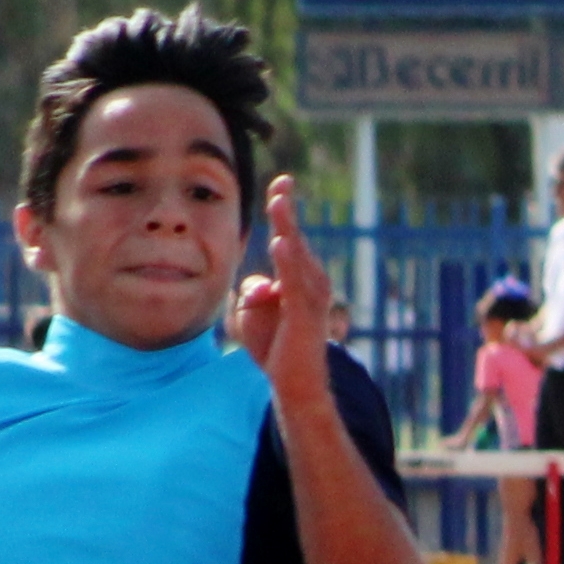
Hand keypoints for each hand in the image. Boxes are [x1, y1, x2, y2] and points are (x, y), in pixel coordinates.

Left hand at [240, 177, 330, 401]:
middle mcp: (311, 282)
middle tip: (281, 184)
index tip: (282, 181)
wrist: (294, 382)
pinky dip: (289, 262)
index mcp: (300, 278)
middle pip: (293, 239)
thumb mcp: (253, 312)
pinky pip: (294, 283)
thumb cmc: (275, 346)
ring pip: (295, 255)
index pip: (290, 236)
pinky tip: (281, 243)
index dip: (285, 209)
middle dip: (285, 212)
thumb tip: (258, 282)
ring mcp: (310, 297)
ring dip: (287, 227)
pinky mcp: (304, 313)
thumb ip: (253, 290)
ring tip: (279, 203)